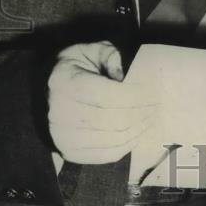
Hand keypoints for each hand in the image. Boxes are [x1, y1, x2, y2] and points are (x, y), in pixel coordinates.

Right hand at [48, 41, 156, 163]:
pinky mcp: (71, 153)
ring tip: (150, 119)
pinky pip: (108, 154)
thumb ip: (111, 57)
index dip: (135, 96)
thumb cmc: (77, 67)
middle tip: (156, 107)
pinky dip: (128, 145)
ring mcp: (64, 137)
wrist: (50, 92)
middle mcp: (60, 113)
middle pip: (113, 120)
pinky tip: (138, 132)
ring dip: (138, 130)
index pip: (109, 95)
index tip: (152, 93)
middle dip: (141, 114)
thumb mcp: (92, 50)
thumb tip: (124, 77)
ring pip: (113, 139)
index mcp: (66, 83)